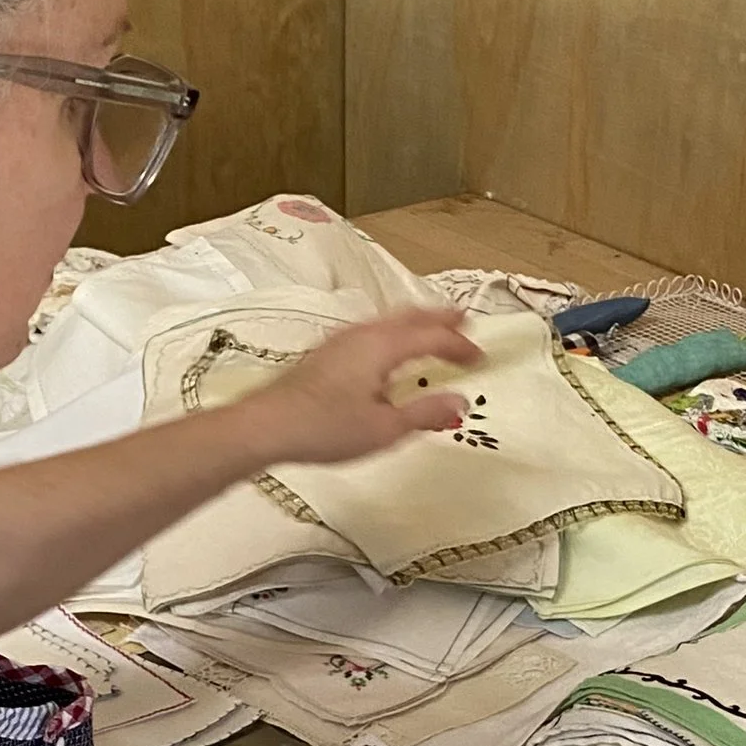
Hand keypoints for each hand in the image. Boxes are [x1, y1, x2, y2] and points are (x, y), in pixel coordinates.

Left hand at [232, 309, 483, 469]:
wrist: (264, 427)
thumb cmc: (324, 429)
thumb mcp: (384, 429)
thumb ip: (426, 413)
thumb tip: (460, 402)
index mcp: (383, 347)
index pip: (433, 338)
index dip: (460, 346)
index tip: (481, 359)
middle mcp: (363, 334)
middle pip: (410, 317)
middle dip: (440, 318)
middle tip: (465, 318)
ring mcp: (340, 340)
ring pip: (388, 320)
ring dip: (416, 322)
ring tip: (433, 328)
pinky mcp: (325, 353)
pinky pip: (371, 330)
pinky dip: (393, 332)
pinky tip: (389, 349)